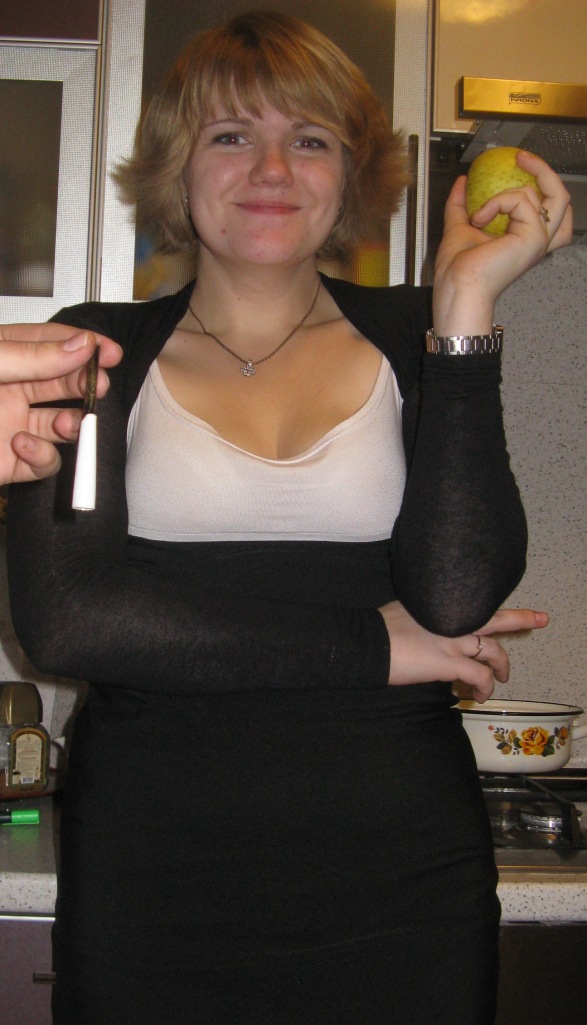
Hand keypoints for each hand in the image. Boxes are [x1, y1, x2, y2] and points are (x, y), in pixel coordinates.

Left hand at [0, 323, 121, 483]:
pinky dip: (43, 457)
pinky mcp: (14, 463)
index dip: (83, 345)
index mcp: (4, 357)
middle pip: (63, 383)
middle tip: (98, 386)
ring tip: (68, 424)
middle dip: (86, 385)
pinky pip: (45, 462)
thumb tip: (81, 346)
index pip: (52, 343)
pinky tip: (23, 445)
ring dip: (73, 424)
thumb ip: (34, 356)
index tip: (111, 352)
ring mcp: (14, 426)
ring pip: (63, 425)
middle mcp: (11, 390)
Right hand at [378, 602, 548, 701]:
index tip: (502, 613)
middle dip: (522, 618)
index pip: (476, 603)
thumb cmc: (378, 629)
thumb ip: (424, 615)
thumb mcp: (405, 609)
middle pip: (497, 617)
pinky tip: (478, 695)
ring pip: (494, 651)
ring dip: (501, 667)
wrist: (366, 643)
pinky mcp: (451, 663)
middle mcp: (453, 618)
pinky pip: (481, 677)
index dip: (491, 611)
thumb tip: (427, 628)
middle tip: (540, 619)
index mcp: (441, 603)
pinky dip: (485, 688)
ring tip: (502, 678)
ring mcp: (454, 640)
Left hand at [432, 151, 572, 335]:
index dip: (540, 183)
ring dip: (509, 192)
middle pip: (562, 197)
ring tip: (481, 211)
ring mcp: (539, 239)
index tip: (518, 166)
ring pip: (553, 194)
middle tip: (521, 158)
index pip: (549, 208)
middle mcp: (538, 240)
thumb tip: (462, 182)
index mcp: (524, 239)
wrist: (457, 288)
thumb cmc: (458, 272)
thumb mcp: (459, 227)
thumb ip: (461, 205)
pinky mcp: (533, 237)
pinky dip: (497, 202)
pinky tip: (480, 219)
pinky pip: (521, 200)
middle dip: (546, 171)